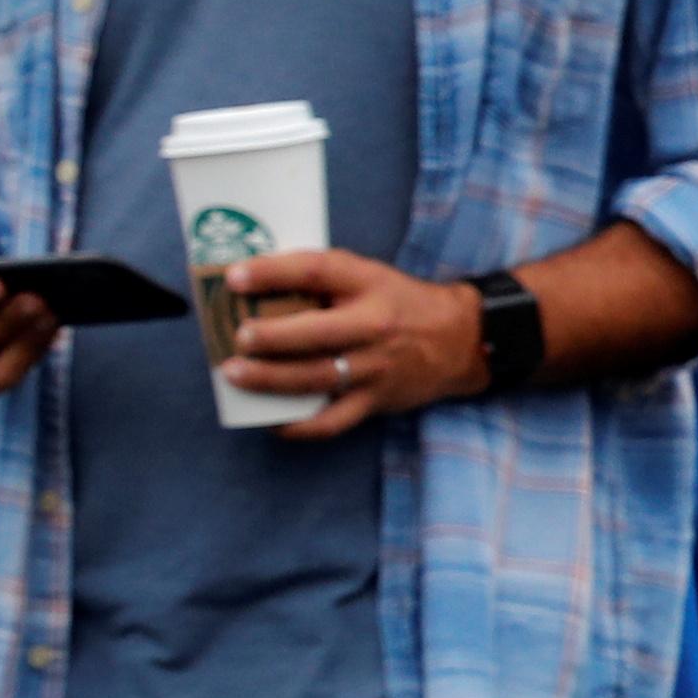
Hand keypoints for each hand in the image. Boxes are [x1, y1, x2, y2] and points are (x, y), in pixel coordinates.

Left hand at [223, 250, 487, 438]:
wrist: (461, 340)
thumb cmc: (401, 303)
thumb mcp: (369, 276)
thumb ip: (323, 279)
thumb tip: (255, 286)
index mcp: (368, 284)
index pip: (317, 272)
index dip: (273, 273)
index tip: (235, 277)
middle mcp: (373, 325)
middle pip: (315, 333)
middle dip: (270, 337)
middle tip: (238, 337)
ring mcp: (375, 367)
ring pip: (317, 378)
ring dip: (271, 380)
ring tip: (235, 375)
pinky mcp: (375, 400)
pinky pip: (333, 420)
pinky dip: (300, 425)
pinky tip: (272, 421)